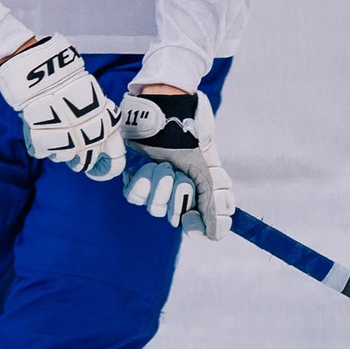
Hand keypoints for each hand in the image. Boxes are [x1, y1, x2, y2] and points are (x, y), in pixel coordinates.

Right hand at [0, 36, 125, 179]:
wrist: (45, 73)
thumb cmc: (70, 84)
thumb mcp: (94, 102)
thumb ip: (97, 125)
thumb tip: (97, 146)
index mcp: (108, 127)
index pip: (115, 162)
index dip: (106, 169)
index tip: (98, 168)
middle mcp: (91, 139)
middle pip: (86, 164)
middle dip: (78, 159)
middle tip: (70, 145)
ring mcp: (68, 143)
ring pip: (63, 158)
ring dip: (58, 148)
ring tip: (52, 127)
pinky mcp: (45, 145)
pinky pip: (43, 152)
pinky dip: (40, 142)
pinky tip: (39, 126)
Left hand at [117, 87, 231, 237]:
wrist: (167, 112)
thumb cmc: (190, 137)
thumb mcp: (209, 170)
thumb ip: (213, 203)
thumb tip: (214, 236)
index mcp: (198, 192)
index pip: (198, 225)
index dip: (197, 226)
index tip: (193, 221)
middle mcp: (176, 194)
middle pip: (175, 218)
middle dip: (179, 195)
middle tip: (180, 176)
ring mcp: (155, 187)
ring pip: (154, 209)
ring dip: (161, 184)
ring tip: (164, 164)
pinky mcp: (135, 180)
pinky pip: (136, 197)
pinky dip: (143, 181)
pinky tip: (147, 166)